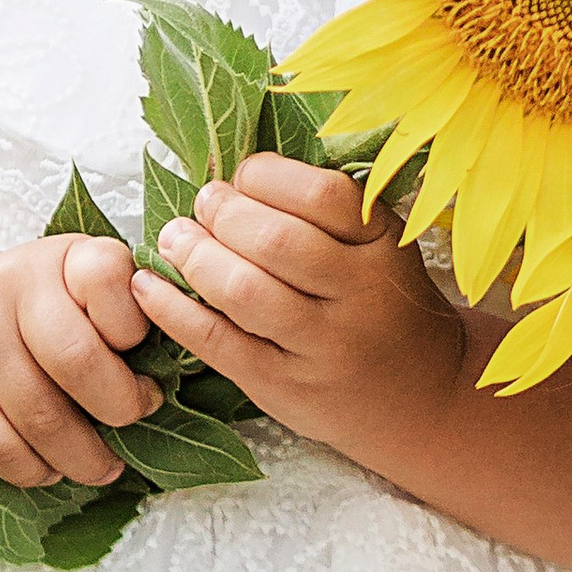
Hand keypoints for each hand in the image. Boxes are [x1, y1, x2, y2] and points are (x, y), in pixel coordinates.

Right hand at [0, 234, 157, 488]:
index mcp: (58, 258)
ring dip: (81, 457)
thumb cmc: (31, 310)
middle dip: (119, 409)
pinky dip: (32, 470)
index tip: (144, 362)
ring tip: (100, 466)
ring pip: (39, 417)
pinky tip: (48, 469)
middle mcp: (6, 284)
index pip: (108, 279)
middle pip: (77, 361)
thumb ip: (124, 313)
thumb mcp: (79, 289)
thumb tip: (168, 381)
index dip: (136, 329)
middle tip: (131, 424)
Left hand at [130, 155, 466, 456]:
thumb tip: (230, 174)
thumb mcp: (380, 247)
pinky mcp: (286, 388)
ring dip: (193, 256)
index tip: (242, 177)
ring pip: (243, 291)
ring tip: (173, 239)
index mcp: (384, 246)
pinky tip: (147, 287)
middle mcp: (360, 296)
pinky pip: (218, 343)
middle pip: (274, 241)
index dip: (266, 176)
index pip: (321, 194)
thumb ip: (324, 212)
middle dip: (221, 213)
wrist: (424, 397)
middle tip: (200, 205)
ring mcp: (323, 347)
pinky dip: (172, 310)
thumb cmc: (384, 305)